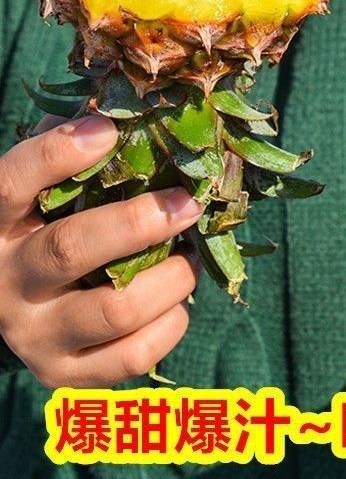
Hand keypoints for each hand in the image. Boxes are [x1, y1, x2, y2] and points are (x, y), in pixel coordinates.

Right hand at [0, 115, 203, 387]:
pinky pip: (134, 354)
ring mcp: (34, 333)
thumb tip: (130, 109)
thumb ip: (72, 149)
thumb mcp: (43, 190)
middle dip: (140, 222)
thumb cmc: (43, 228)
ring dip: (173, 276)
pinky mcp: (65, 373)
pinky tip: (178, 298)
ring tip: (191, 255)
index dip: (59, 152)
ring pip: (115, 309)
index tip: (109, 130)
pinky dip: (173, 322)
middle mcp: (6, 280)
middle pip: (70, 250)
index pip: (12, 182)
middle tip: (188, 202)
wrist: (10, 309)